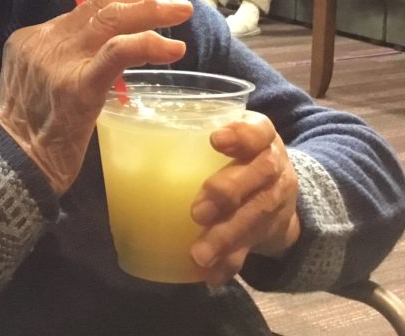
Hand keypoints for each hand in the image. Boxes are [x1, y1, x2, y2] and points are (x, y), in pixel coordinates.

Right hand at [0, 0, 188, 193]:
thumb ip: (60, 61)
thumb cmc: (30, 133)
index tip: (146, 5)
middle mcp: (44, 41)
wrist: (13, 164)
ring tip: (180, 14)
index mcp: (31, 39)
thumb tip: (102, 52)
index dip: (119, 3)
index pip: (82, 10)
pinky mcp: (79, 85)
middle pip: (98, 6)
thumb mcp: (34, 81)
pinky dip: (148, 44)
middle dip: (140, 0)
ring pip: (110, 20)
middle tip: (174, 6)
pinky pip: (117, 52)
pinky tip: (172, 49)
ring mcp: (61, 61)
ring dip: (150, 13)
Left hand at [188, 112, 301, 286]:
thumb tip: (125, 135)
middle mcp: (273, 165)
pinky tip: (212, 275)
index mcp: (261, 136)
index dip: (241, 135)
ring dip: (226, 237)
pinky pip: (251, 248)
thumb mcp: (227, 139)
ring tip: (200, 254)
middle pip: (259, 174)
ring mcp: (276, 198)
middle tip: (198, 211)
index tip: (215, 140)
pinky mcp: (270, 230)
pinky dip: (230, 263)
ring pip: (255, 216)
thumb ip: (190, 137)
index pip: (258, 129)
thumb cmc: (235, 155)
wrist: (279, 190)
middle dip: (227, 192)